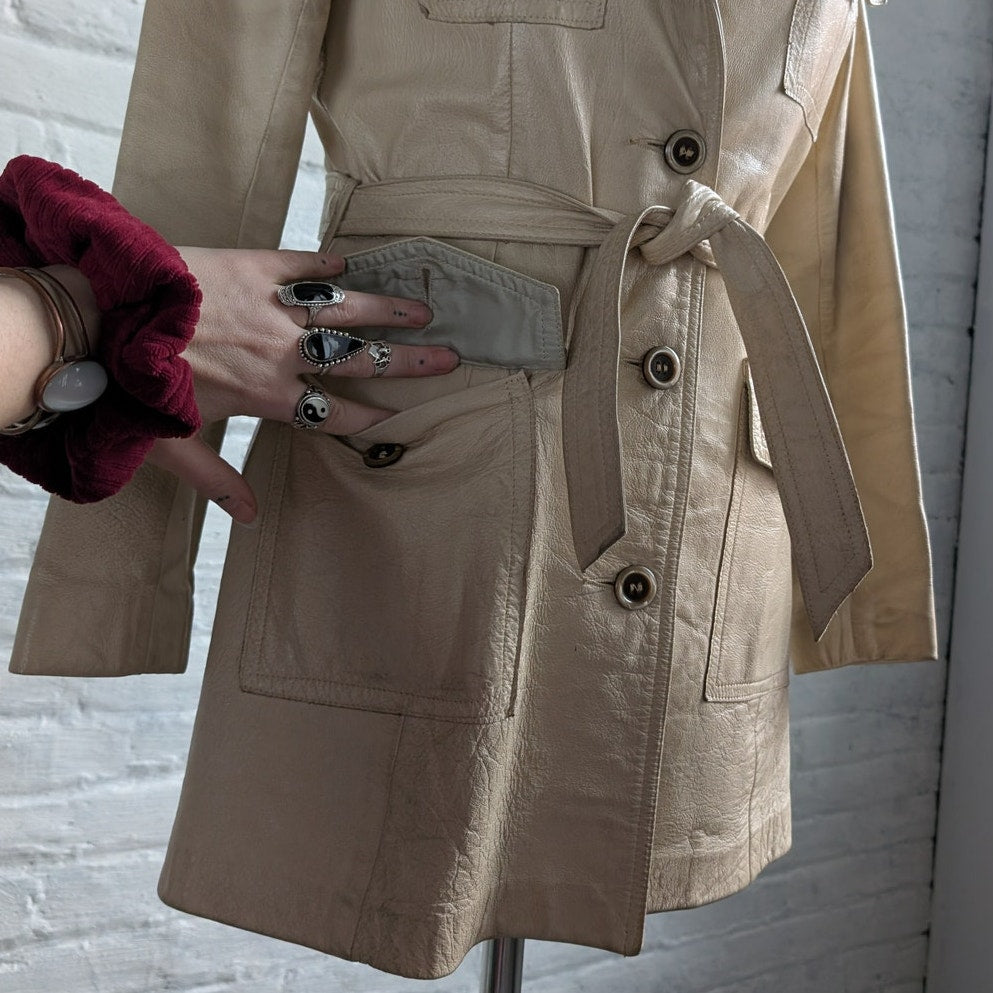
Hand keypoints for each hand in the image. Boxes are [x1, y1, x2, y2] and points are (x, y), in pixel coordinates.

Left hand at [147, 247, 457, 524]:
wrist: (100, 316)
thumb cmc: (133, 385)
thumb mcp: (173, 445)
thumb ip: (217, 480)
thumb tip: (252, 518)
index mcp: (266, 395)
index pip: (333, 411)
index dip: (370, 417)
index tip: (402, 418)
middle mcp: (280, 352)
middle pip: (357, 358)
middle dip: (406, 361)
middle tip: (447, 358)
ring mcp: (269, 307)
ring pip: (342, 308)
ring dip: (384, 310)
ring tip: (422, 310)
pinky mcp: (250, 267)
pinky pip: (300, 264)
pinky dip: (327, 264)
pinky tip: (353, 263)